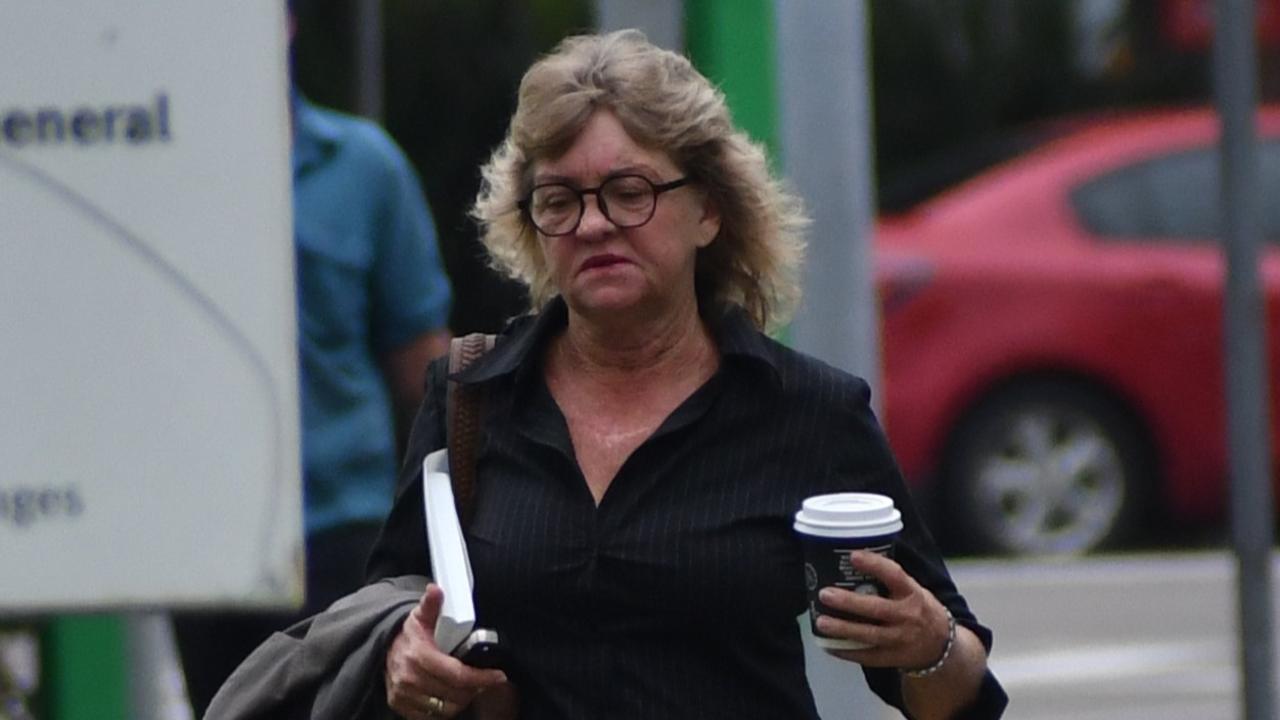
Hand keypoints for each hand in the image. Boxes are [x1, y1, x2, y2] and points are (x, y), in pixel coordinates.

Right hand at [385, 583, 509, 718]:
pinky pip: (430, 717)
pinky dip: (444, 710)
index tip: (498, 676)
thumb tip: (436, 589)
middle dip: (474, 688)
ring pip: (445, 709)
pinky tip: (450, 696)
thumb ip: (431, 603)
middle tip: (483, 679)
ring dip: (461, 700)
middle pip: (455, 694)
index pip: (457, 675)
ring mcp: (403, 695)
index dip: (481, 677)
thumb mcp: (419, 616)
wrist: (382, 649)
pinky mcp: (400, 706)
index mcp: (418, 656)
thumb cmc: (407, 634)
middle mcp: (409, 679)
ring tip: (467, 687)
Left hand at [815, 551, 951, 670]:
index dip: (874, 565)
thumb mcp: (915, 590)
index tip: (853, 556)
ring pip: (869, 634)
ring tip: (821, 622)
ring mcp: (900, 639)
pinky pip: (867, 656)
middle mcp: (908, 616)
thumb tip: (855, 559)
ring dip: (843, 629)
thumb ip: (891, 580)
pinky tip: (828, 645)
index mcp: (913, 594)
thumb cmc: (921, 610)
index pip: (895, 575)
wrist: (942, 647)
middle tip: (825, 594)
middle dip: (848, 602)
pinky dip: (846, 651)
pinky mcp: (893, 658)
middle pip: (876, 608)